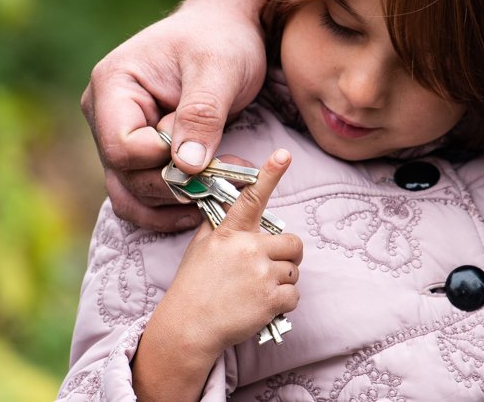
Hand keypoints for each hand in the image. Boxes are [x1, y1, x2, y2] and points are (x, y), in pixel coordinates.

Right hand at [81, 0, 266, 231]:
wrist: (225, 29)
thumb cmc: (222, 40)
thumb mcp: (220, 69)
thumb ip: (202, 114)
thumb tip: (186, 166)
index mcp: (114, 86)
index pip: (123, 147)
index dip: (164, 161)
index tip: (207, 154)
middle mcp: (105, 115)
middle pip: (126, 176)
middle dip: (176, 186)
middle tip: (228, 182)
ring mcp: (119, 136)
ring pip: (131, 193)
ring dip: (173, 205)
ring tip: (217, 200)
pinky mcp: (140, 153)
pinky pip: (143, 194)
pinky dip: (170, 207)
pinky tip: (203, 207)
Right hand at [150, 149, 301, 358]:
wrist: (188, 328)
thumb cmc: (194, 286)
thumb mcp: (201, 248)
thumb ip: (219, 224)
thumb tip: (226, 200)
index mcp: (229, 233)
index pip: (251, 198)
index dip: (269, 174)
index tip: (283, 154)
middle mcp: (248, 248)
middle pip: (293, 243)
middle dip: (286, 257)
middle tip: (267, 269)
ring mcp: (261, 273)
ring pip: (294, 271)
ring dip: (282, 282)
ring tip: (255, 292)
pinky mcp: (271, 299)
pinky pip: (294, 295)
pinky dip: (283, 303)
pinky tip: (261, 307)